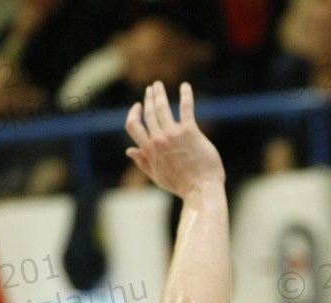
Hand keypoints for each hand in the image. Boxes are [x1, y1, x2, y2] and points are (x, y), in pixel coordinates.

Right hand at [124, 82, 224, 197]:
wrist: (202, 190)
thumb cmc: (181, 185)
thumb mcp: (157, 176)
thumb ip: (143, 162)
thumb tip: (128, 151)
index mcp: (148, 150)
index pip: (133, 126)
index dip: (134, 114)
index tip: (138, 106)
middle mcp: (158, 139)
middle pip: (149, 113)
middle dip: (149, 98)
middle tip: (151, 89)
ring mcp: (174, 134)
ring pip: (162, 108)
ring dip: (159, 94)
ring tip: (159, 85)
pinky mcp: (190, 132)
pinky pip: (186, 108)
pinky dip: (185, 95)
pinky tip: (185, 86)